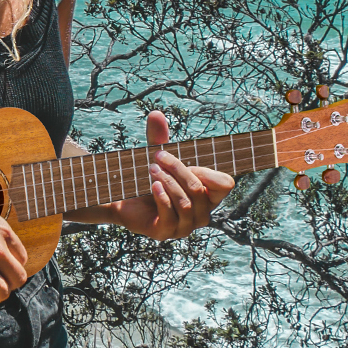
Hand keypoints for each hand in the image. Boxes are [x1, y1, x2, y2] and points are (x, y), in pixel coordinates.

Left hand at [109, 111, 234, 239]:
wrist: (121, 200)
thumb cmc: (147, 178)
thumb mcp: (156, 157)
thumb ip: (159, 137)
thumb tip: (155, 113)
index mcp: (207, 196)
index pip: (226, 184)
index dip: (207, 171)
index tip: (188, 160)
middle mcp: (200, 214)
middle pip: (199, 189)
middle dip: (178, 169)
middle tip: (157, 156)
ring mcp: (184, 227)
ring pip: (185, 203)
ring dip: (168, 182)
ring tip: (151, 170)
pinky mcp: (165, 233)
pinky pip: (171, 216)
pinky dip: (162, 198)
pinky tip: (153, 185)